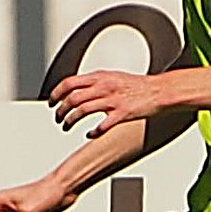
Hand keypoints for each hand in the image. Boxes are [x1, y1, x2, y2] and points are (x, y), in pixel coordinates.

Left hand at [50, 68, 167, 136]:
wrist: (159, 90)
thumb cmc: (136, 85)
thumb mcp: (112, 76)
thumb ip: (94, 81)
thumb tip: (77, 87)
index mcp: (100, 77)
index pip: (69, 83)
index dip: (56, 94)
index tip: (51, 102)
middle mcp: (104, 87)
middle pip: (72, 99)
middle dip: (60, 110)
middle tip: (58, 118)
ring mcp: (112, 100)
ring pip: (81, 111)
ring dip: (70, 121)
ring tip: (66, 127)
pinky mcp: (122, 114)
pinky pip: (101, 126)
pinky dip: (92, 132)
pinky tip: (89, 135)